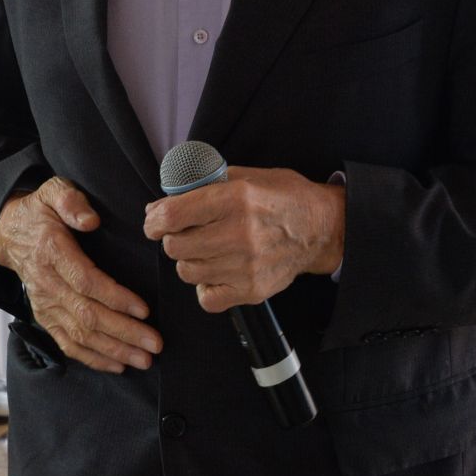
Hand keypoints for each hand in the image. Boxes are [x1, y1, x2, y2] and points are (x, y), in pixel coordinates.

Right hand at [0, 177, 161, 373]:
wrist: (8, 233)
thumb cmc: (40, 212)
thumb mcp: (53, 192)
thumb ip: (70, 201)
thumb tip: (90, 221)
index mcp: (51, 252)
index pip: (86, 281)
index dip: (115, 298)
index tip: (144, 310)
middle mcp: (46, 284)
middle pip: (87, 315)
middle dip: (123, 332)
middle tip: (155, 343)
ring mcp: (44, 304)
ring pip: (79, 335)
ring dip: (113, 350)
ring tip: (145, 359)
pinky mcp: (44, 317)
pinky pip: (67, 344)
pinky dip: (92, 358)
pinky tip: (118, 364)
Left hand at [143, 167, 345, 313]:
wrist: (322, 228)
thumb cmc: (282, 198)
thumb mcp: (245, 176)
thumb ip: (203, 186)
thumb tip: (160, 204)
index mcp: (235, 199)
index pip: (174, 215)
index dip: (154, 220)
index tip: (153, 222)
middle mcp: (239, 233)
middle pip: (175, 246)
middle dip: (171, 239)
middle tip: (182, 234)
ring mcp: (246, 265)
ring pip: (187, 271)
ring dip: (188, 261)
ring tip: (203, 250)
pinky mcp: (252, 290)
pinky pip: (207, 298)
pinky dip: (204, 287)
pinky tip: (214, 272)